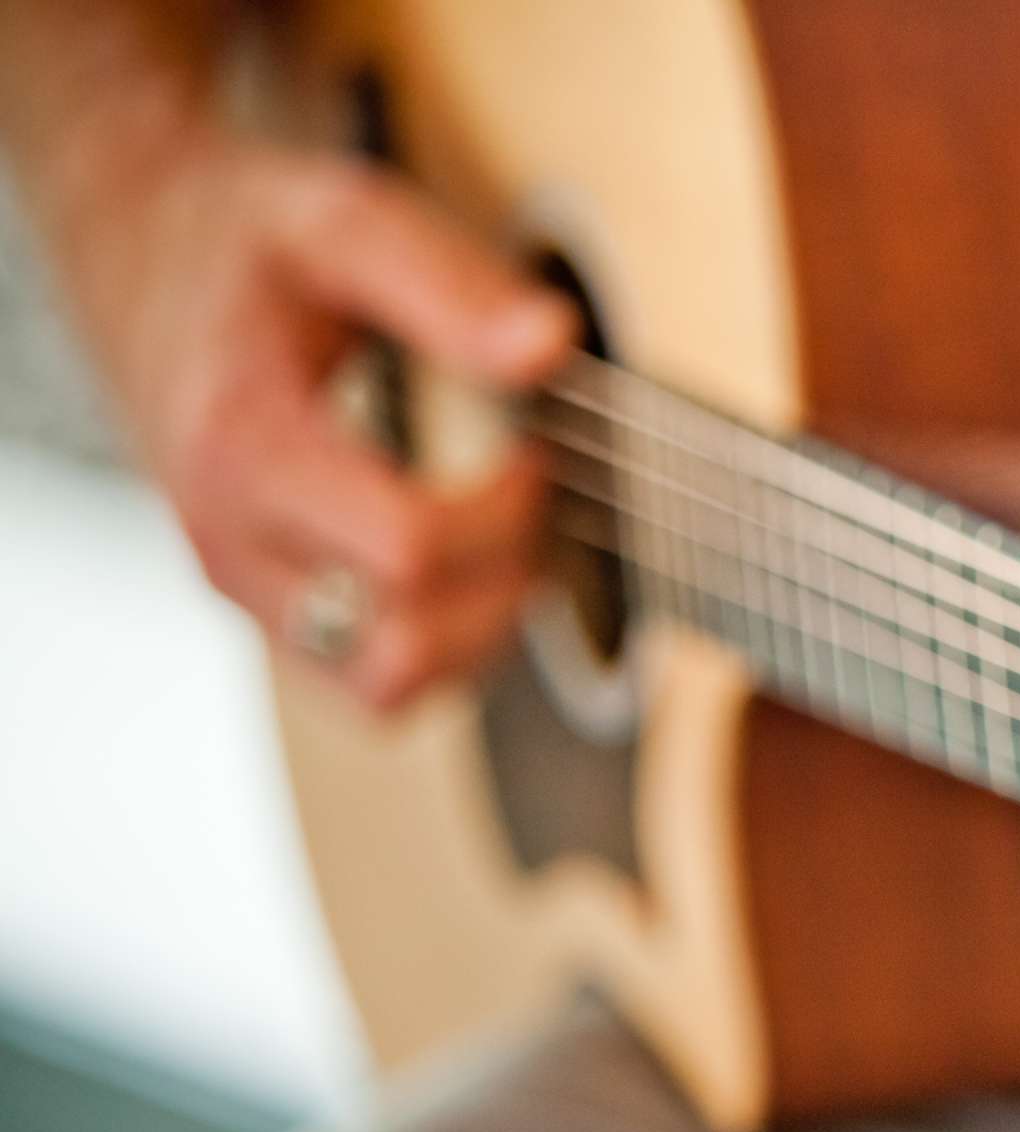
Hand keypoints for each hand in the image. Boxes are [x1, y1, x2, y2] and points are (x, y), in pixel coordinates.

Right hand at [58, 123, 574, 708]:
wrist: (135, 247)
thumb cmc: (244, 238)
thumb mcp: (339, 221)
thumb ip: (445, 283)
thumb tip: (551, 344)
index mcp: (244, 446)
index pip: (406, 549)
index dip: (503, 513)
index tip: (533, 452)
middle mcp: (229, 538)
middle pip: (405, 642)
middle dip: (502, 580)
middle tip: (527, 496)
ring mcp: (241, 585)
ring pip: (388, 688)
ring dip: (479, 633)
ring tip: (506, 539)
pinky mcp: (262, 605)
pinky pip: (367, 684)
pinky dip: (440, 649)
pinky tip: (470, 570)